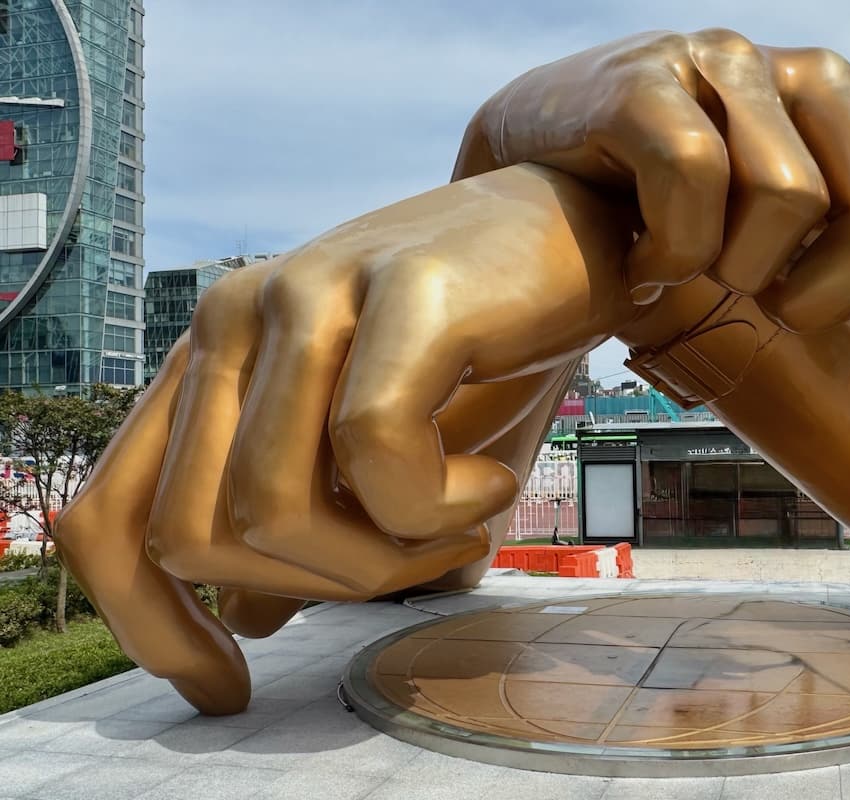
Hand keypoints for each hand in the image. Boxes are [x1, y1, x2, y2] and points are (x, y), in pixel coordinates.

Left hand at [54, 165, 640, 713]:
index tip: (225, 687)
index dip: (149, 631)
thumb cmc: (478, 344)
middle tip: (415, 561)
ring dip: (383, 559)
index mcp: (210, 356)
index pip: (108, 516)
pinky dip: (441, 509)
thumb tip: (246, 618)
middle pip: (189, 536)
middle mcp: (233, 316)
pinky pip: (377, 457)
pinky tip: (493, 480)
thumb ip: (303, 516)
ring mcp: (311, 293)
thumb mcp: (375, 444)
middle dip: (311, 592)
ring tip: (462, 519)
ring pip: (273, 508)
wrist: (576, 228)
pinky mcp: (403, 294)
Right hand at [454, 30, 849, 481]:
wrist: (538, 165)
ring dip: (733, 272)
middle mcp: (822, 84)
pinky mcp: (653, 77)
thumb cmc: (667, 221)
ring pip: (791, 202)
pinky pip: (693, 179)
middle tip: (757, 305)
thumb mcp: (779, 252)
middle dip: (828, 304)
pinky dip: (666, 252)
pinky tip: (638, 258)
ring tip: (687, 267)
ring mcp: (737, 66)